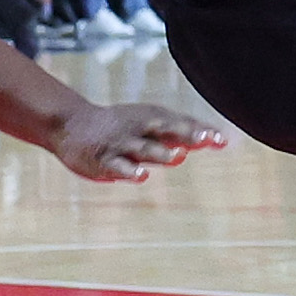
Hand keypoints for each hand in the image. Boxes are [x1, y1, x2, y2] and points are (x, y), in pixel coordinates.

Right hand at [48, 98, 227, 182]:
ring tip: (178, 157)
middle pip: (166, 130)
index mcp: (153, 118)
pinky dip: (130, 171)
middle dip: (186, 135)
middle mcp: (140, 128)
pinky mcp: (103, 160)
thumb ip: (180, 135)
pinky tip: (142, 176)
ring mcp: (121, 144)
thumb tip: (215, 140)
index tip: (223, 140)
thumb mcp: (150, 125)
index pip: (182, 124)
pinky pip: (118, 166)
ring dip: (161, 152)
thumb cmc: (122, 127)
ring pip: (143, 148)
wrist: (72, 124)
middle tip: (206, 140)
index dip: (202, 131)